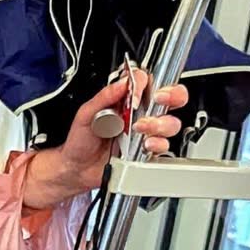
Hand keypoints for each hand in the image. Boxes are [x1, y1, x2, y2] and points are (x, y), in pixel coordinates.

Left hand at [25, 71, 189, 207]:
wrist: (77, 168)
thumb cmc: (81, 140)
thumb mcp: (86, 114)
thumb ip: (103, 97)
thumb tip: (121, 84)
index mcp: (125, 100)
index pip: (146, 82)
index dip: (145, 85)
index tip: (134, 95)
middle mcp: (139, 114)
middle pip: (171, 98)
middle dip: (172, 95)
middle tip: (158, 100)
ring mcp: (145, 132)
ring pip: (171, 122)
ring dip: (159, 123)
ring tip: (139, 128)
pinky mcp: (147, 150)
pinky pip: (163, 145)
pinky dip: (157, 144)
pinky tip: (144, 144)